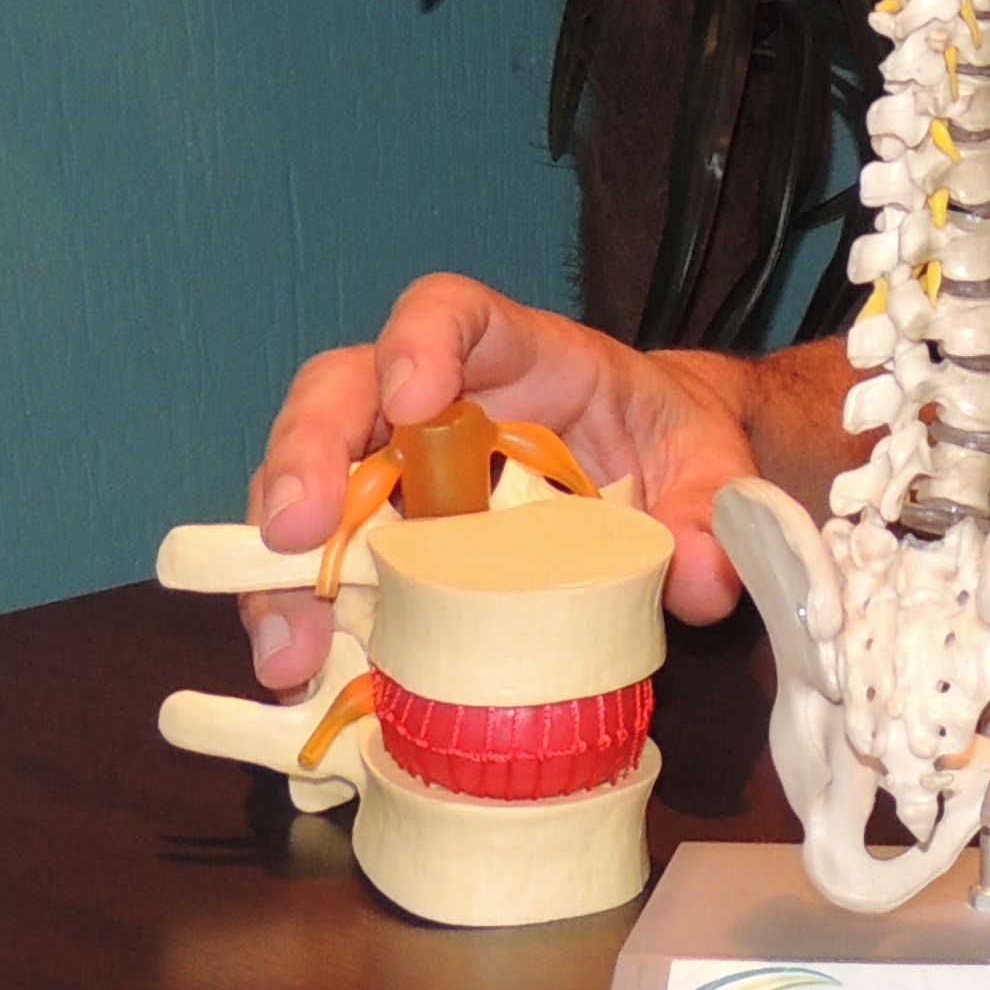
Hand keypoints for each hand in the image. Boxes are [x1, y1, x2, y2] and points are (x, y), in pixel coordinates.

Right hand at [230, 272, 773, 691]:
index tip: (410, 399)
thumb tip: (705, 581)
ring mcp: (396, 476)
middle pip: (339, 394)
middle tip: (294, 532)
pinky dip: (303, 622)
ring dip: (280, 568)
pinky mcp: (386, 548)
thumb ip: (709, 506)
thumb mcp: (707, 462)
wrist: (660, 479)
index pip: (448, 312)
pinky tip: (301, 678)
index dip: (417, 342)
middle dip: (305, 454)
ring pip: (308, 489)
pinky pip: (323, 573)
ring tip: (286, 647)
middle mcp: (432, 406)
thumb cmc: (666, 442)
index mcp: (515, 354)